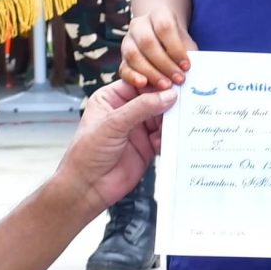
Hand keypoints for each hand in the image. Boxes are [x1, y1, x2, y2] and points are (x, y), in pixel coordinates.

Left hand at [55, 82, 174, 209]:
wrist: (88, 187)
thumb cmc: (88, 153)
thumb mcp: (113, 124)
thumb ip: (141, 108)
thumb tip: (168, 95)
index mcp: (112, 98)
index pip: (139, 82)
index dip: (156, 82)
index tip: (173, 83)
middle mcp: (126, 111)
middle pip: (154, 99)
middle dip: (167, 101)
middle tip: (183, 101)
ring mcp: (138, 129)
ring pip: (162, 117)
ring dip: (170, 120)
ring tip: (176, 122)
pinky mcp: (147, 147)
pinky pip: (164, 136)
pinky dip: (168, 137)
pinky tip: (164, 142)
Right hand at [121, 7, 196, 90]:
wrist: (162, 41)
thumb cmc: (178, 44)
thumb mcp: (186, 44)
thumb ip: (189, 55)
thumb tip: (193, 73)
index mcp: (158, 14)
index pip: (164, 27)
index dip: (176, 48)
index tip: (186, 66)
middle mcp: (139, 24)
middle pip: (147, 41)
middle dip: (164, 63)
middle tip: (178, 79)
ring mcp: (127, 40)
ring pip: (133, 55)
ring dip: (150, 72)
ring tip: (165, 85)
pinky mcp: (122, 58)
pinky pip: (123, 68)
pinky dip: (133, 77)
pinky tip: (144, 84)